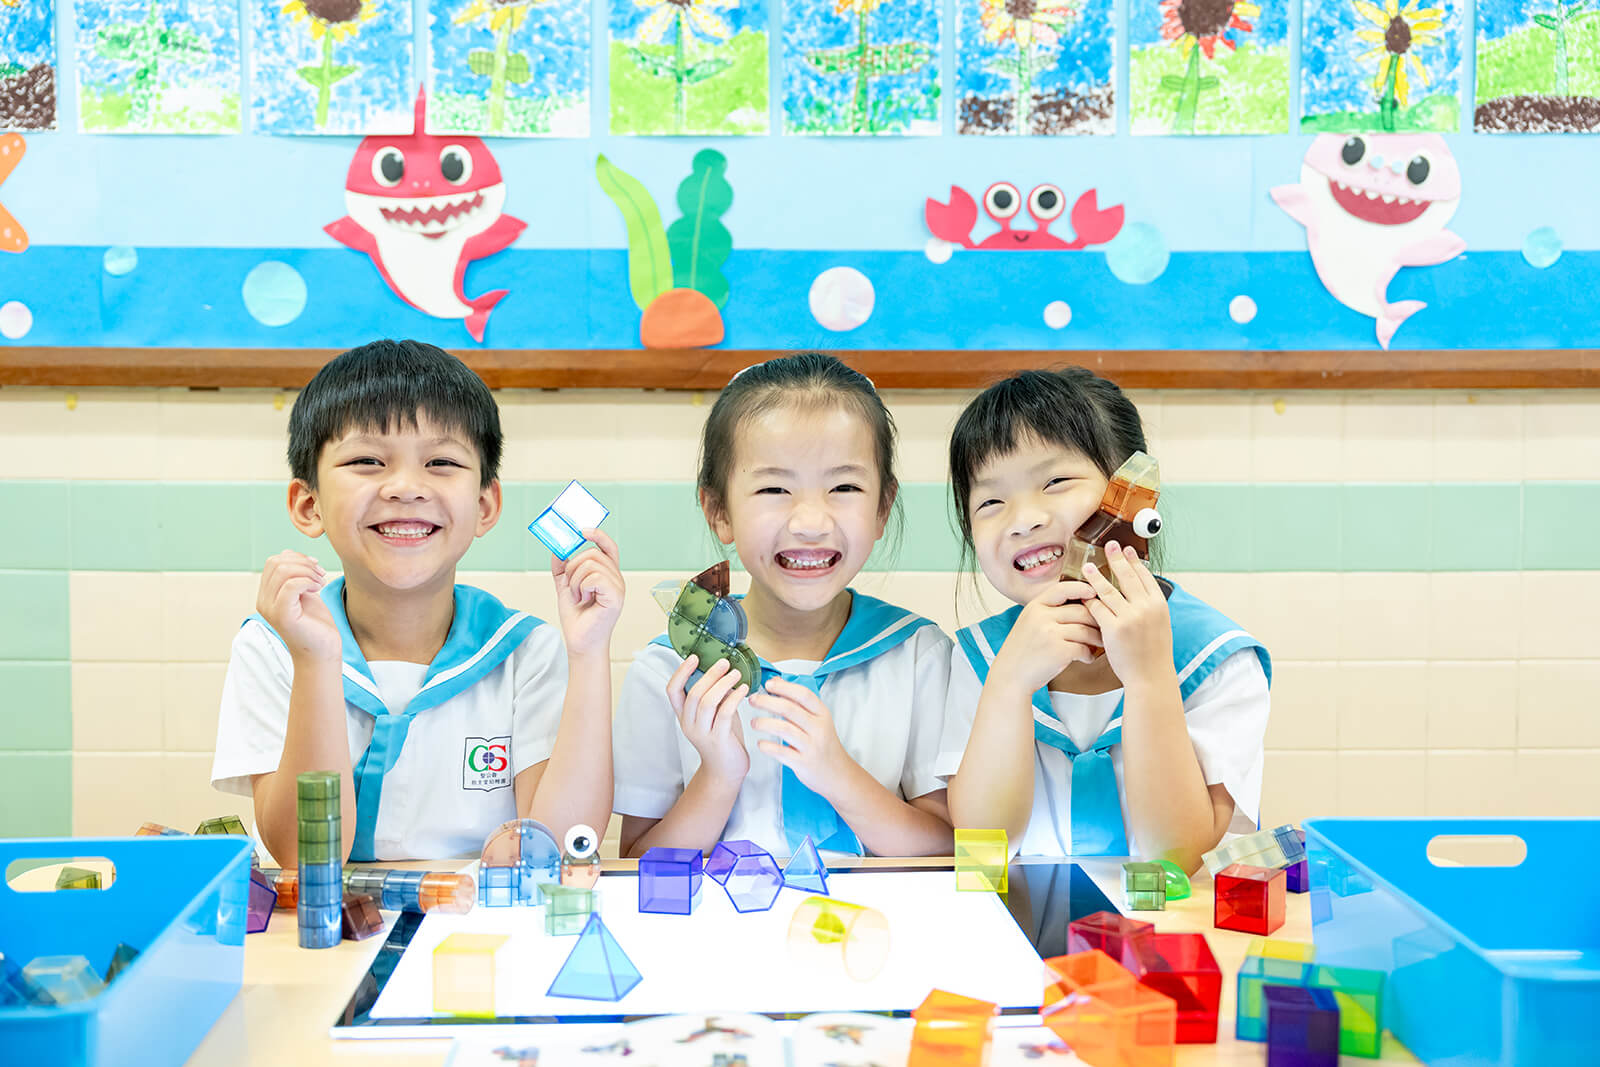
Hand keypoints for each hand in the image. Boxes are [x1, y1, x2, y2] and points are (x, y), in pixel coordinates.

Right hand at [256, 550, 339, 661]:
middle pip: (276, 563)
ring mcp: (270, 609)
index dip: (296, 558)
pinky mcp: (282, 615)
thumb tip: (288, 553)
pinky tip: (317, 588)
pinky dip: (308, 581)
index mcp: (266, 594)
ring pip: (283, 571)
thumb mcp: (303, 592)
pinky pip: (290, 585)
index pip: (273, 562)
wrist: (322, 651)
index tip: (315, 567)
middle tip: (320, 575)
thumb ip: (294, 574)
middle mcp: (263, 601)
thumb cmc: (316, 624)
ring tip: (320, 582)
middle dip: (303, 563)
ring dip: (308, 571)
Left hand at [550, 529, 624, 657]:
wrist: (580, 641)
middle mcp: (616, 578)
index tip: (582, 530)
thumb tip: (558, 548)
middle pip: (593, 553)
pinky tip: (584, 600)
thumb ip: (562, 567)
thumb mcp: (565, 586)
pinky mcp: (616, 596)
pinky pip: (595, 578)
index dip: (598, 535)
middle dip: (574, 567)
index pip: (608, 546)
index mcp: (607, 573)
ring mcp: (618, 586)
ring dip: (575, 581)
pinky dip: (582, 587)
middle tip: (571, 586)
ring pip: (591, 564)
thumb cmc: (577, 617)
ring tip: (578, 597)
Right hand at [666, 655, 749, 787]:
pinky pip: (724, 713)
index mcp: (684, 716)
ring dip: (722, 684)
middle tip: (724, 663)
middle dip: (709, 674)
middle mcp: (689, 724)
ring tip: (736, 674)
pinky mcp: (718, 739)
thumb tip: (726, 674)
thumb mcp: (716, 714)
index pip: (672, 691)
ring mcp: (702, 733)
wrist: (726, 771)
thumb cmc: (722, 740)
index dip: (681, 672)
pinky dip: (734, 697)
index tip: (694, 657)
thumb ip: (718, 696)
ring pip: (707, 702)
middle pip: (693, 693)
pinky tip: (743, 689)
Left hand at [750, 680, 857, 799]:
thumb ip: (798, 702)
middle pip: (790, 709)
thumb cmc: (824, 744)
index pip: (803, 695)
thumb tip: (776, 681)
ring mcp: (811, 746)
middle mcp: (818, 728)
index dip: (784, 687)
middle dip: (767, 702)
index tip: (768, 684)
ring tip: (754, 722)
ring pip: (785, 729)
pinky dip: (768, 747)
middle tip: (753, 700)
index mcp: (822, 714)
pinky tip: (760, 743)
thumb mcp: (818, 720)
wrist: (837, 773)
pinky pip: (782, 753)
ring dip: (765, 723)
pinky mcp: (803, 763)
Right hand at [992, 579, 1101, 693]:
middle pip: (1081, 611)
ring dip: (1097, 638)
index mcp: (1035, 606)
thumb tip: (1078, 605)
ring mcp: (1050, 634)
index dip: (1081, 588)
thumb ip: (1048, 611)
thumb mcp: (1028, 622)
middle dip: (1097, 620)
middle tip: (1104, 626)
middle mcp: (1042, 617)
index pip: (1063, 589)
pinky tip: (1088, 658)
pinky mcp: (1059, 652)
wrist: (1010, 676)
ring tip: (1100, 644)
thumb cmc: (1022, 651)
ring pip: (1085, 630)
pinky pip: (1083, 649)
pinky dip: (1089, 654)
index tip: (1093, 592)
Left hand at [1080, 541, 1174, 686]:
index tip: (1127, 550)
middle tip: (1109, 545)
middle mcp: (1146, 608)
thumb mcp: (1161, 625)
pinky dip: (1089, 600)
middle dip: (1117, 559)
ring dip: (1096, 576)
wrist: (1150, 677)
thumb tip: (1141, 593)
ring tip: (1086, 566)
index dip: (1134, 562)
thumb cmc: (1154, 655)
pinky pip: (1097, 608)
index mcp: (1159, 605)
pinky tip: (1082, 593)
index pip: (1145, 577)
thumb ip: (1151, 608)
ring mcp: (1130, 617)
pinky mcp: (1114, 629)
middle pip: (1127, 577)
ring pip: (1108, 590)